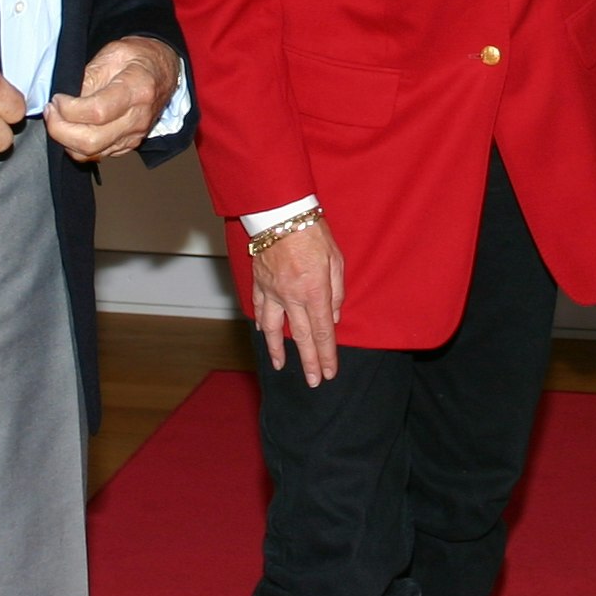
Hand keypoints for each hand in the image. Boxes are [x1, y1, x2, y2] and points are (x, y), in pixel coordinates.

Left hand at [44, 35, 180, 163]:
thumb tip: (66, 100)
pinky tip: (73, 126)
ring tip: (59, 118)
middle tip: (52, 112)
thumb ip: (87, 78)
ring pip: (90, 153)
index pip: (96, 112)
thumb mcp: (112, 54)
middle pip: (91, 141)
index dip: (68, 109)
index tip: (57, 99)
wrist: (162, 71)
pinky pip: (96, 154)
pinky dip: (77, 145)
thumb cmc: (138, 58)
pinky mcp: (128, 145)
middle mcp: (137, 119)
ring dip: (66, 139)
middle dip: (60, 130)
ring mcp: (134, 136)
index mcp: (136, 90)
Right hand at [250, 216, 343, 386]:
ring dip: (278, 350)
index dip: (326, 355)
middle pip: (301, 337)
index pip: (322, 332)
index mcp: (314, 291)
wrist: (280, 213)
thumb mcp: (336, 259)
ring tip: (281, 366)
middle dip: (309, 362)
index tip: (329, 372)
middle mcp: (292, 296)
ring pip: (274, 328)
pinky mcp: (260, 282)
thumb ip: (336, 291)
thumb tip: (332, 317)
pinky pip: (259, 308)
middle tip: (314, 382)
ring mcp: (272, 291)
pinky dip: (261, 323)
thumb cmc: (312, 232)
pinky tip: (263, 332)